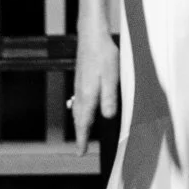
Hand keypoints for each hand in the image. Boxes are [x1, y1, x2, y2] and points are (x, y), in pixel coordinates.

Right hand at [71, 18, 119, 155]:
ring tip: (81, 131)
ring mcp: (79, 85)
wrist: (91, 35)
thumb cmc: (104, 54)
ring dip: (79, 122)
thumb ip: (110, 97)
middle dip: (80, 133)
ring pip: (77, 109)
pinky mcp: (80, 77)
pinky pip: (78, 100)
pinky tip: (80, 106)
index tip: (81, 153)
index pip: (84, 122)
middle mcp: (80, 93)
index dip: (83, 138)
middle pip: (78, 118)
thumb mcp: (112, 76)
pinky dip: (79, 110)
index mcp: (88, 95)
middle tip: (81, 148)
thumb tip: (108, 118)